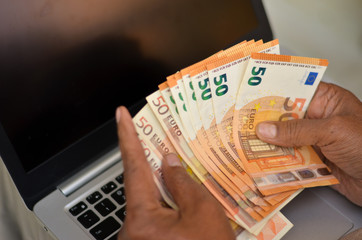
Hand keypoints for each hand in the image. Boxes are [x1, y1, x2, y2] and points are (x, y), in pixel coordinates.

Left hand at [116, 106, 234, 239]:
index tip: (120, 114)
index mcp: (142, 218)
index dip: (128, 136)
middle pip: (142, 186)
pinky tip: (186, 203)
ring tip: (188, 179)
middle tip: (169, 146)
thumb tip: (168, 162)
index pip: (133, 166)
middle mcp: (132, 230)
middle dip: (156, 166)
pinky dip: (170, 205)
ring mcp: (138, 239)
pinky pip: (156, 216)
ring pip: (151, 202)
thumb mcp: (203, 212)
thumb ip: (183, 182)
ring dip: (168, 190)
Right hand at [255, 82, 361, 205]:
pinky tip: (260, 161)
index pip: (292, 91)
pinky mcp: (312, 160)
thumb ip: (297, 130)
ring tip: (243, 143)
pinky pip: (288, 158)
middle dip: (263, 121)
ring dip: (266, 143)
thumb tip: (265, 129)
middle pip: (284, 117)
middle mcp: (317, 118)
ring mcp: (313, 140)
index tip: (248, 98)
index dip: (271, 93)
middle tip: (239, 124)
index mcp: (326, 100)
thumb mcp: (332, 131)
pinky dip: (275, 161)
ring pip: (284, 139)